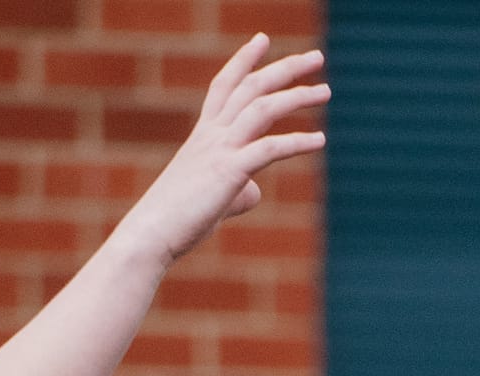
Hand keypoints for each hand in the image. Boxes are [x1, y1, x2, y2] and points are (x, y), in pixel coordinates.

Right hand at [118, 36, 328, 268]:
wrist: (153, 232)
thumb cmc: (179, 219)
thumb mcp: (212, 196)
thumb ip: (237, 186)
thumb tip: (256, 189)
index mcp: (204, 134)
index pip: (226, 85)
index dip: (244, 60)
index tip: (263, 40)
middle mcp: (212, 134)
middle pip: (251, 88)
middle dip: (285, 69)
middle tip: (316, 58)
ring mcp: (219, 150)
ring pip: (261, 108)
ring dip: (296, 96)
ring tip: (326, 91)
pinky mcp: (228, 172)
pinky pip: (268, 149)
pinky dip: (296, 142)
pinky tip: (320, 140)